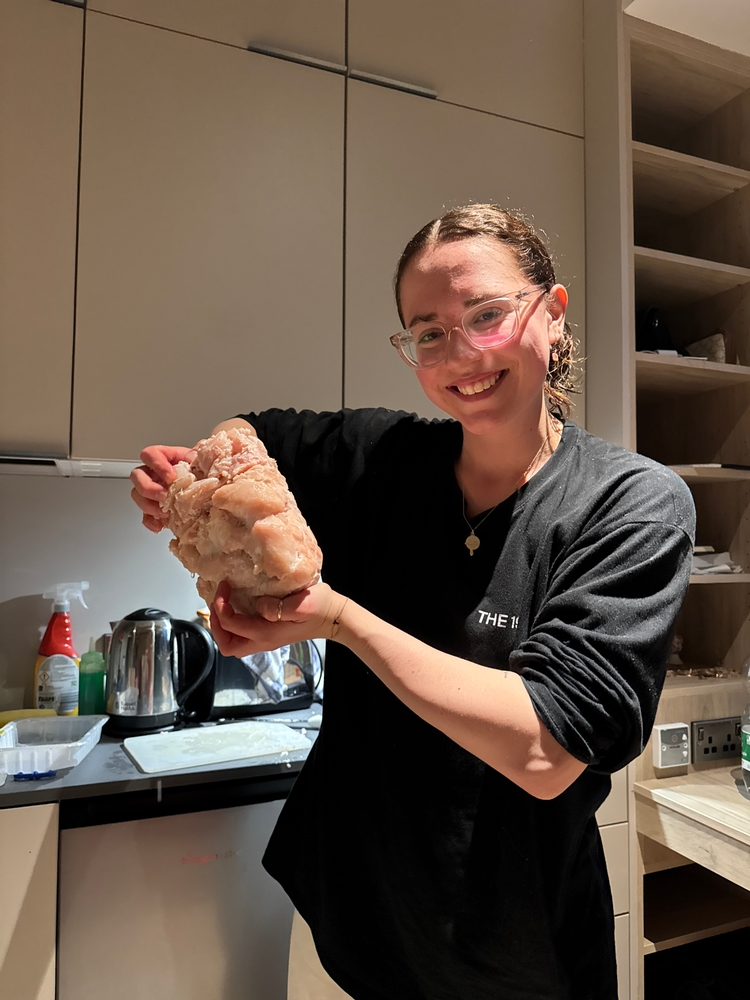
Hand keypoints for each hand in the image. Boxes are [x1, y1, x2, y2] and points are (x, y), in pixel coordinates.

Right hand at [130, 444, 196, 531]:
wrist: (209, 490)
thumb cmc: (204, 472)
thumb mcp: (203, 460)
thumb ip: (200, 455)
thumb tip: (200, 450)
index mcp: (165, 458)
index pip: (150, 454)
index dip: (157, 464)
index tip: (171, 476)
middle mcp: (154, 473)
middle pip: (137, 475)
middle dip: (148, 487)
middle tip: (164, 496)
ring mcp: (153, 491)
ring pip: (137, 495)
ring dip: (147, 505)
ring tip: (164, 512)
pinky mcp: (155, 508)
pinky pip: (145, 515)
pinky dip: (151, 521)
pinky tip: (160, 525)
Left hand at [210, 581, 345, 656]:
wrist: (334, 617)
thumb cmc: (320, 608)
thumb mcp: (302, 604)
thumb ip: (278, 607)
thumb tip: (258, 604)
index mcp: (266, 633)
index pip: (230, 624)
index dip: (220, 605)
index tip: (225, 585)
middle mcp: (263, 641)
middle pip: (227, 645)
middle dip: (216, 623)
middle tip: (218, 601)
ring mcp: (266, 640)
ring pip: (234, 643)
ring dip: (223, 625)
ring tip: (225, 604)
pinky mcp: (270, 635)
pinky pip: (243, 635)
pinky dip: (234, 624)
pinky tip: (239, 605)